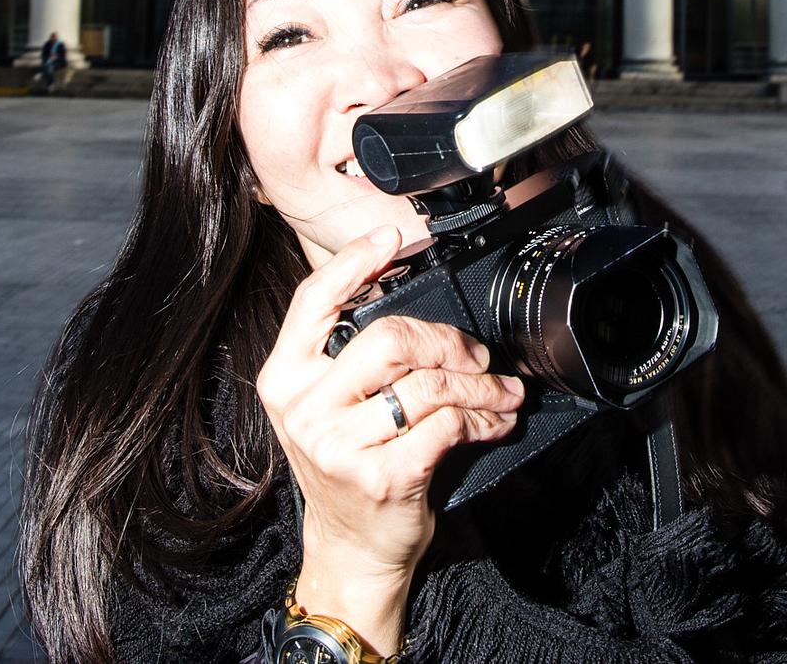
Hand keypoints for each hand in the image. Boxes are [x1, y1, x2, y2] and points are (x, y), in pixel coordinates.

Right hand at [256, 227, 523, 651]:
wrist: (351, 548)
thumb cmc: (348, 465)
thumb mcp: (326, 405)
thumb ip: (345, 354)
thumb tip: (398, 289)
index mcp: (284, 378)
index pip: (313, 301)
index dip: (355, 261)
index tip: (393, 238)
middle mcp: (304, 409)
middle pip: (390, 339)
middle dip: (448, 341)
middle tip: (478, 354)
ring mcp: (339, 446)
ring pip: (429, 386)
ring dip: (481, 385)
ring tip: (502, 391)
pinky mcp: (381, 477)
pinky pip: (447, 427)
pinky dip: (484, 420)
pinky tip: (496, 421)